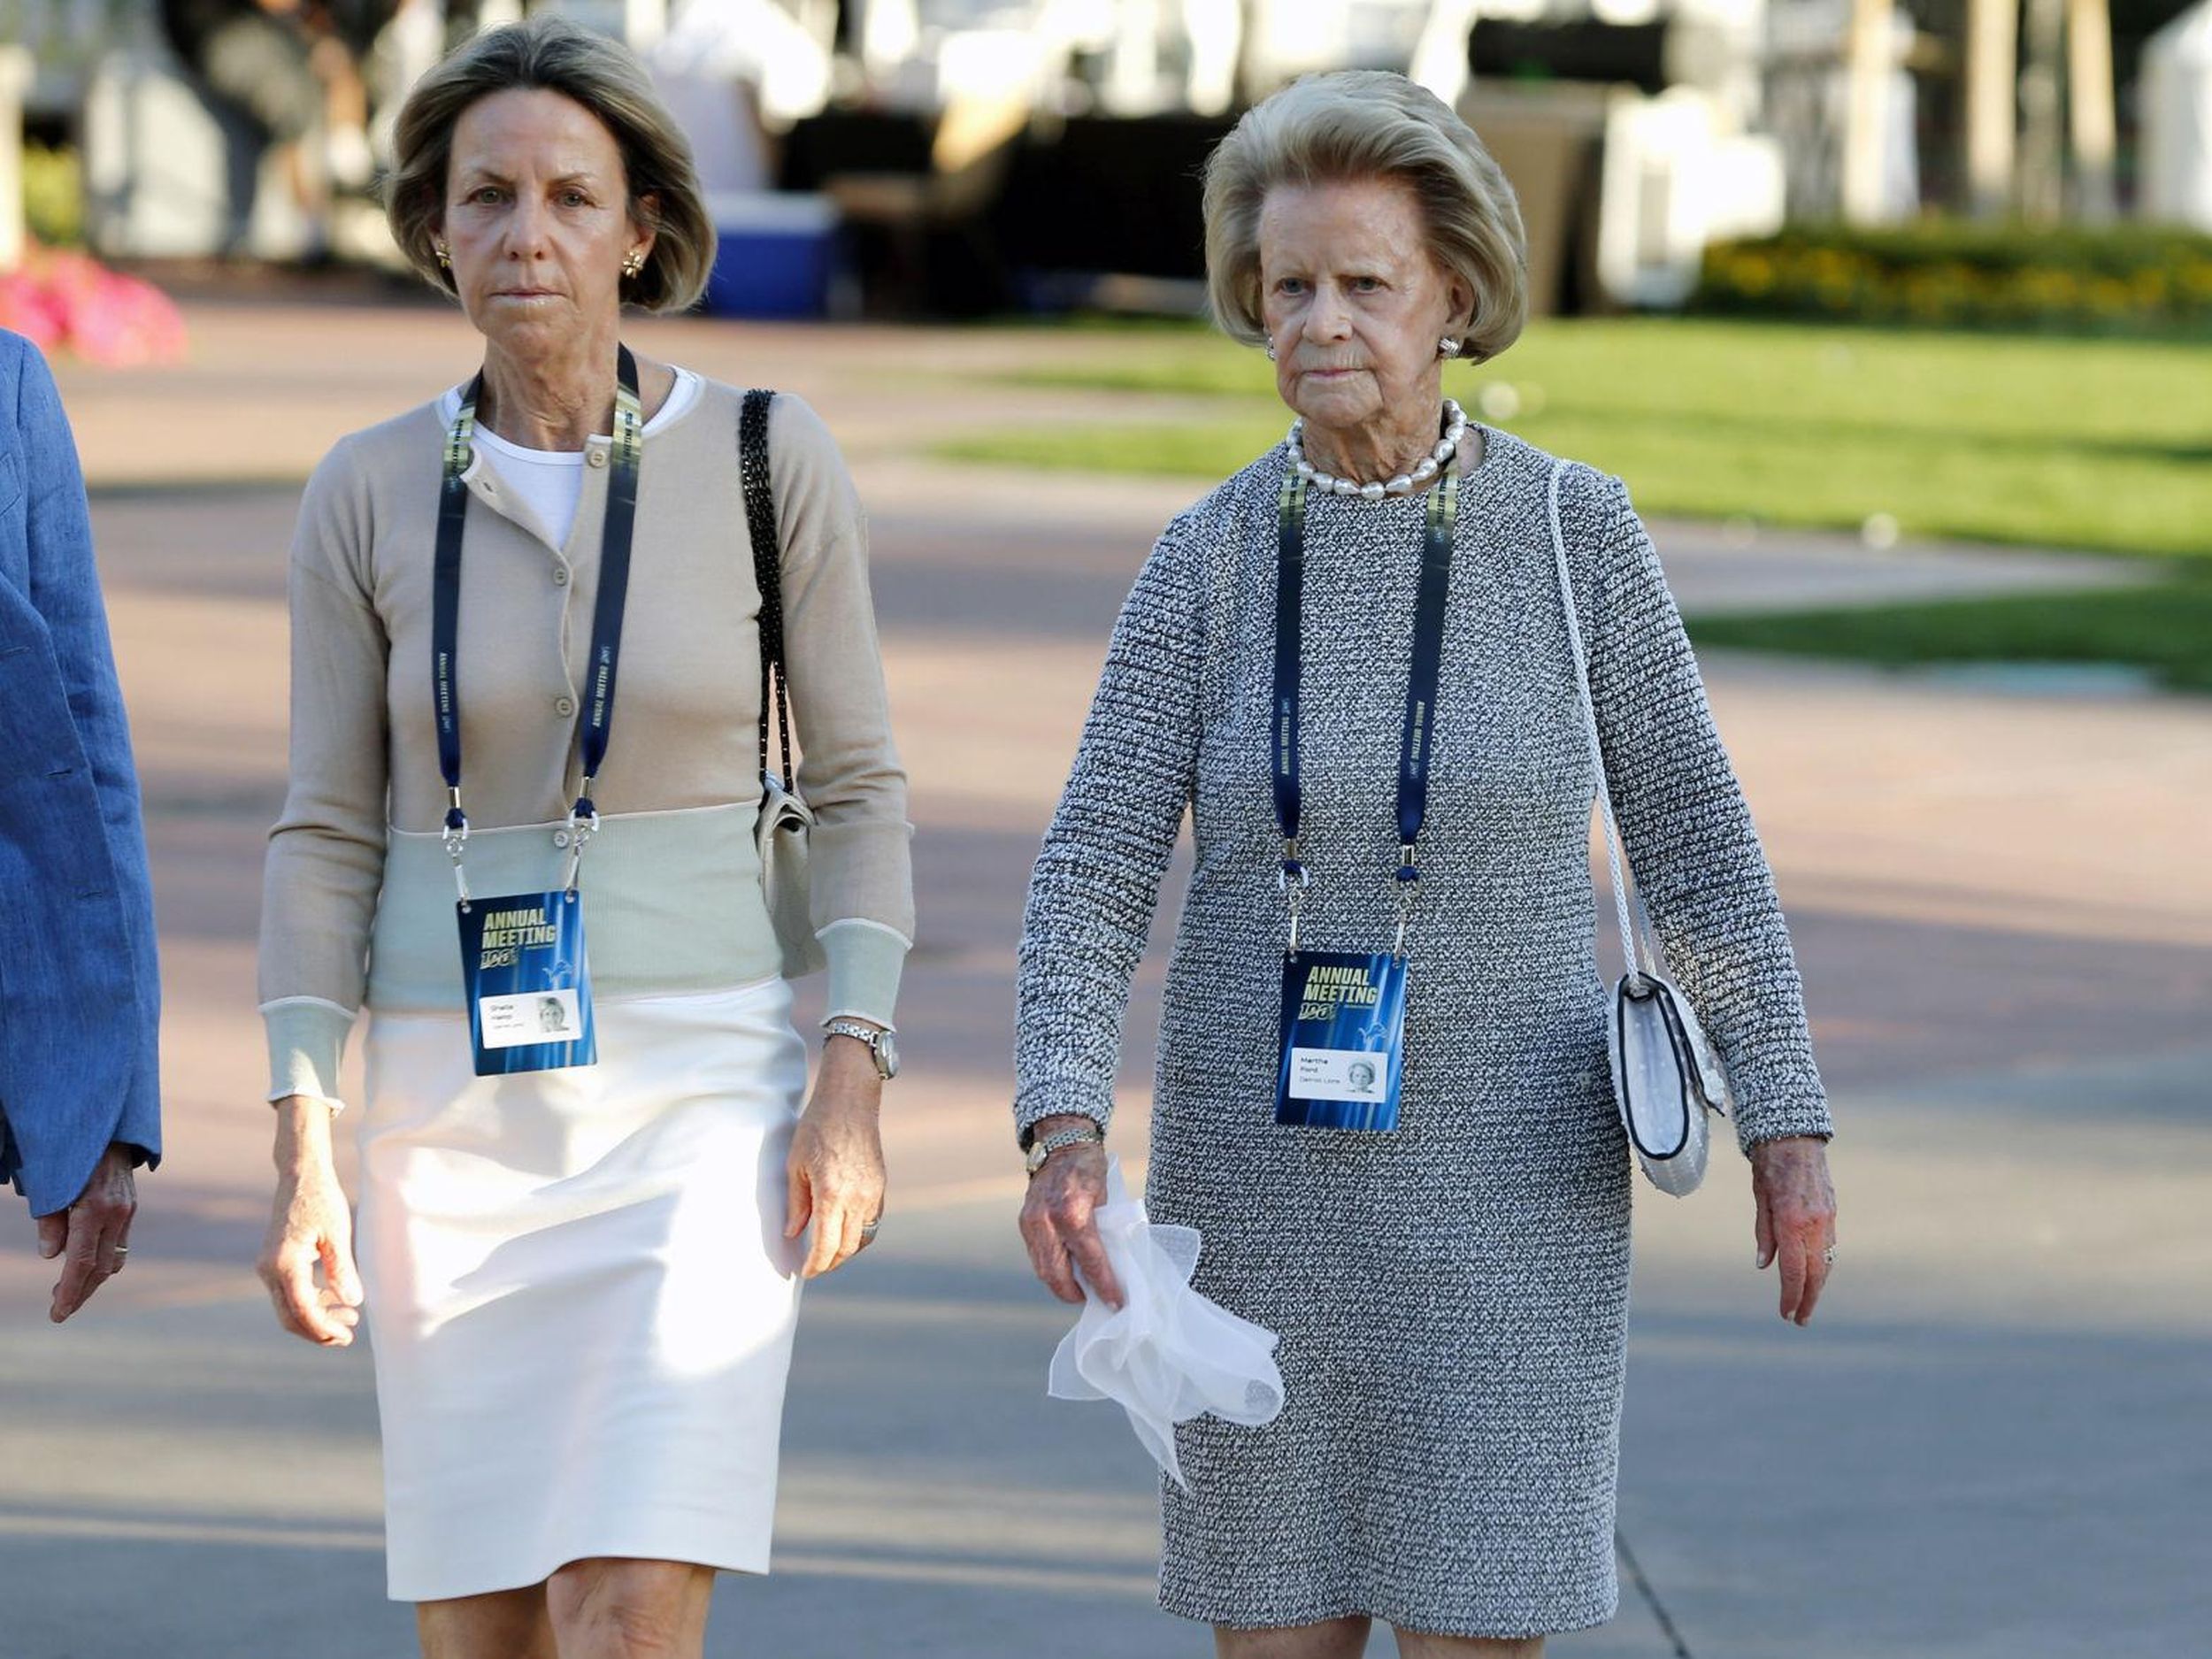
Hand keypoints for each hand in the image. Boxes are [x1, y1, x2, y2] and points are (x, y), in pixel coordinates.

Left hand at [37, 1143, 139, 1322]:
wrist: (109, 1128)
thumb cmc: (71, 1155)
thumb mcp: (51, 1187)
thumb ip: (51, 1222)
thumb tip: (51, 1257)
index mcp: (94, 1209)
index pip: (80, 1263)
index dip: (69, 1292)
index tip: (57, 1314)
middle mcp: (116, 1213)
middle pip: (100, 1268)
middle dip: (80, 1292)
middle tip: (59, 1310)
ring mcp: (127, 1210)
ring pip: (113, 1259)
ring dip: (92, 1280)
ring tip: (69, 1290)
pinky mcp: (130, 1207)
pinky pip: (118, 1243)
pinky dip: (102, 1260)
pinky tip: (87, 1264)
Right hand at [256, 1099, 363, 1345]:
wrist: (300, 1177)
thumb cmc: (321, 1200)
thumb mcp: (338, 1233)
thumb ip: (343, 1269)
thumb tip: (353, 1302)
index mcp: (284, 1264)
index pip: (302, 1310)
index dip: (323, 1329)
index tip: (347, 1337)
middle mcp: (269, 1269)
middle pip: (290, 1317)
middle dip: (318, 1331)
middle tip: (349, 1336)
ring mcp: (268, 1267)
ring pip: (288, 1307)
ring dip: (316, 1318)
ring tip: (350, 1319)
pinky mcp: (274, 1264)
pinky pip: (289, 1293)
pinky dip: (310, 1302)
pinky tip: (335, 1299)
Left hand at [784, 1039, 885, 1278]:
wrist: (849, 1102)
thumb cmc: (816, 1128)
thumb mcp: (796, 1165)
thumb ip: (797, 1203)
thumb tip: (794, 1234)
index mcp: (831, 1194)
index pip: (826, 1245)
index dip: (815, 1265)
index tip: (804, 1272)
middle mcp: (857, 1198)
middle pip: (846, 1247)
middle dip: (830, 1263)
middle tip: (814, 1268)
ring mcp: (873, 1192)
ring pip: (863, 1238)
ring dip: (846, 1252)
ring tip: (829, 1255)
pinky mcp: (880, 1186)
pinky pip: (872, 1221)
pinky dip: (859, 1234)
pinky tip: (844, 1232)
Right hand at [1017, 1116, 1121, 1308]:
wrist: (1061, 1143)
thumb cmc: (1089, 1169)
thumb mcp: (1106, 1199)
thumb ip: (1104, 1232)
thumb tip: (1111, 1266)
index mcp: (1073, 1214)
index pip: (1090, 1261)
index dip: (1104, 1286)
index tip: (1115, 1303)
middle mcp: (1047, 1221)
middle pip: (1056, 1274)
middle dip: (1074, 1294)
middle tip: (1093, 1300)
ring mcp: (1031, 1222)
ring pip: (1042, 1269)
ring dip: (1061, 1285)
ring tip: (1080, 1290)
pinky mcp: (1024, 1223)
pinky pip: (1037, 1256)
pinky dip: (1051, 1268)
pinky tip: (1066, 1271)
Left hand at [1751, 1136, 1836, 1325]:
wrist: (1796, 1138)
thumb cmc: (1769, 1166)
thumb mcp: (1759, 1199)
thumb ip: (1764, 1234)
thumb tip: (1764, 1266)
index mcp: (1792, 1222)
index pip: (1793, 1271)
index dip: (1790, 1296)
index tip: (1785, 1314)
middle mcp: (1814, 1225)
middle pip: (1815, 1273)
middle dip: (1808, 1299)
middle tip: (1799, 1320)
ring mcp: (1827, 1219)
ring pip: (1826, 1262)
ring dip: (1817, 1285)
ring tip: (1807, 1303)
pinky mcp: (1832, 1213)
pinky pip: (1829, 1247)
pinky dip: (1823, 1265)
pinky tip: (1815, 1274)